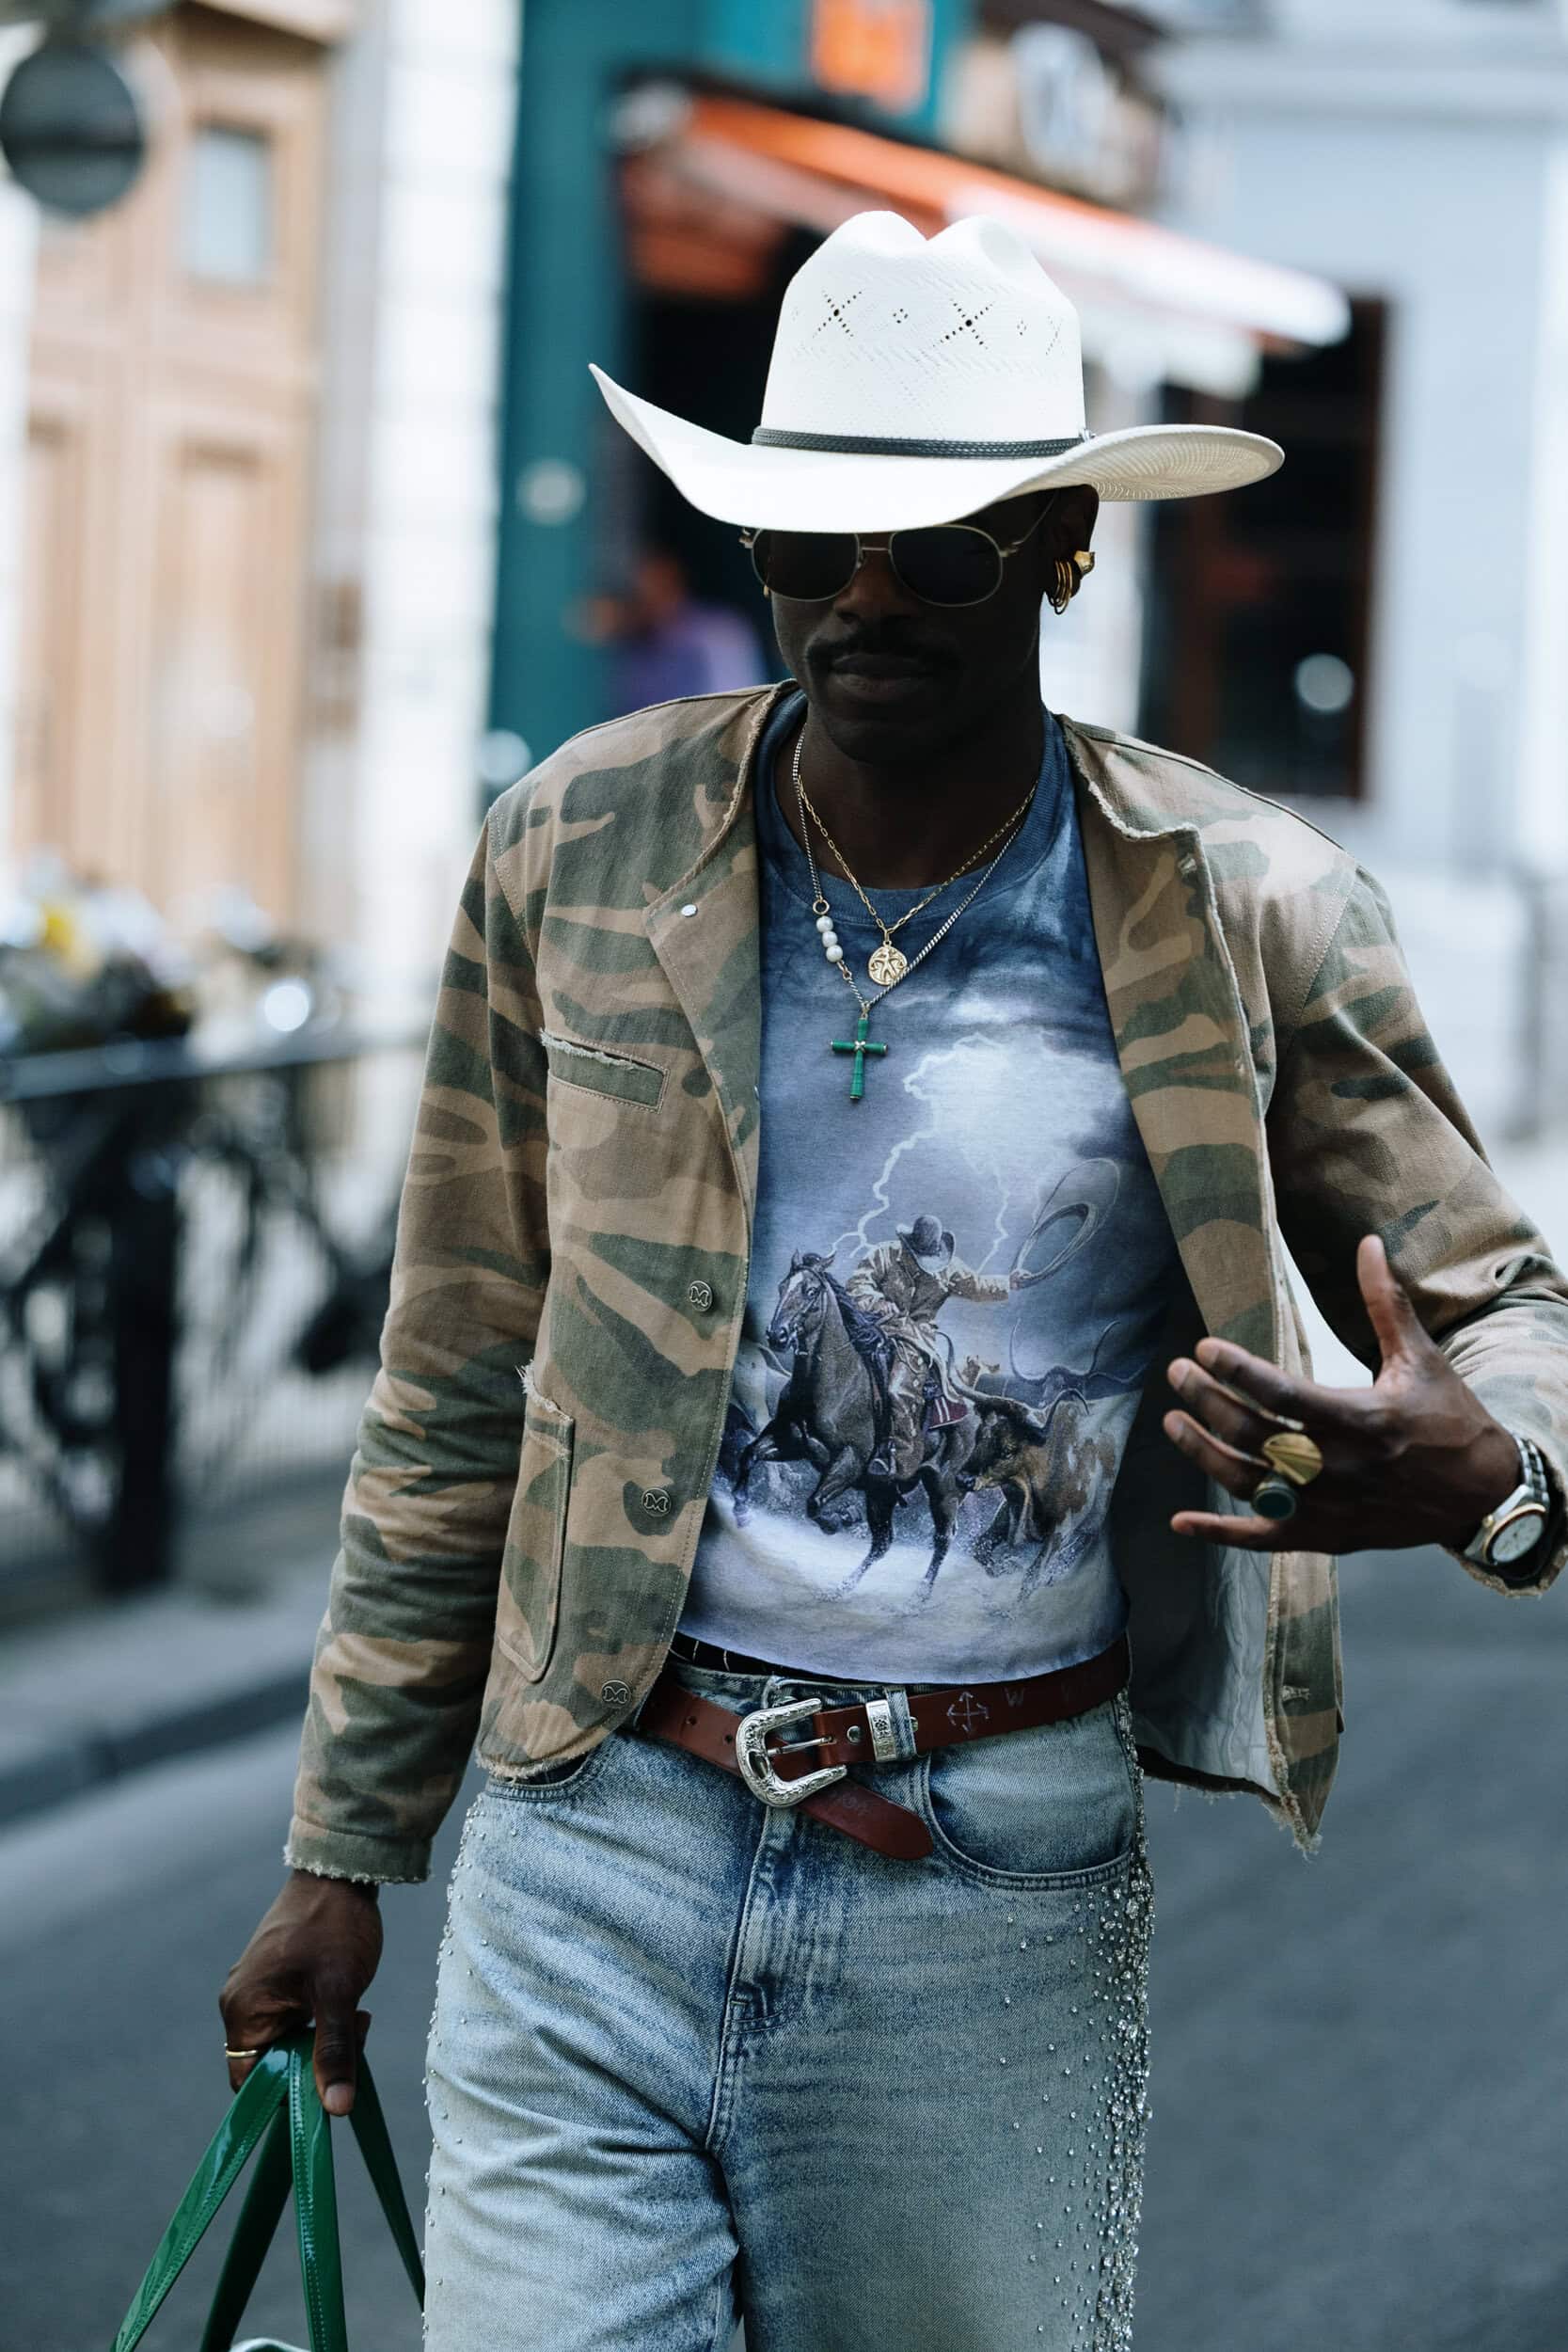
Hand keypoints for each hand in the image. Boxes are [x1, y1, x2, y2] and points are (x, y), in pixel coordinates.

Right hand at [219, 1871, 382, 2113]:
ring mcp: (257, 1990)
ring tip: (356, 2013)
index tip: (330, 2082)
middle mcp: (240, 2003)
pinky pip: (295, 2020)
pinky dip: (323, 2021)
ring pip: (290, 2042)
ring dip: (325, 2039)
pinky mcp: (276, 1980)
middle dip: (317, 2060)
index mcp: (242, 2011)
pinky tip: (349, 2003)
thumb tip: (336, 2109)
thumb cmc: (334, 1927)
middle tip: (356, 2033)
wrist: (339, 1872)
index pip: (251, 2083)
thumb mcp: (340, 1993)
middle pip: (274, 2063)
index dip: (289, 2093)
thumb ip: (335, 2051)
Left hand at [1162, 1234, 1520, 1551]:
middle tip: (1177, 1373)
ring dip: (1203, 1454)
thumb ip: (1385, 1302)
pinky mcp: (1325, 1537)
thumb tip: (1367, 1242)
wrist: (1482, 1495)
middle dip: (1208, 1402)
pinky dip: (1219, 1534)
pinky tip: (1179, 1522)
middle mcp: (1339, 1467)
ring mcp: (1329, 1508)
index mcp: (1361, 1419)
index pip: (1284, 1394)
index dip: (1238, 1372)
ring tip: (1172, 1422)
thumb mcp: (1420, 1358)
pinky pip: (1263, 1539)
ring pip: (1248, 1484)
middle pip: (1255, 1435)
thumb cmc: (1448, 1419)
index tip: (1205, 1348)